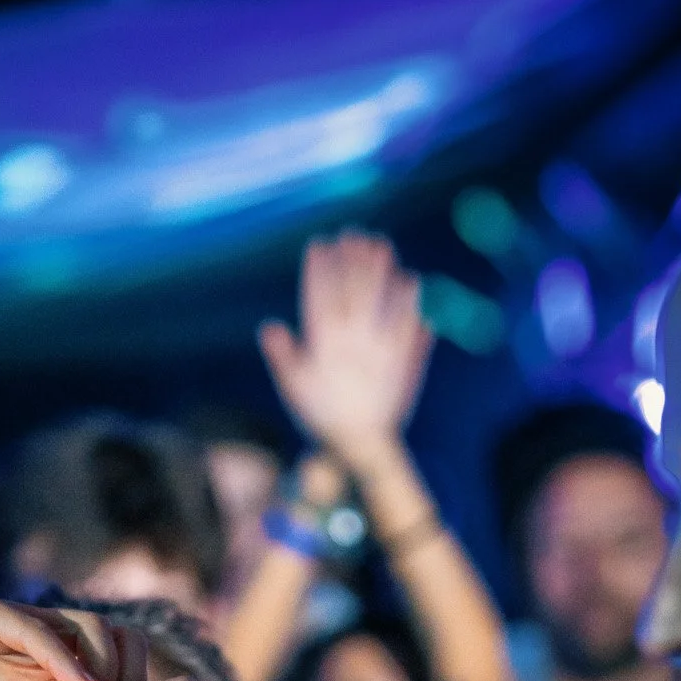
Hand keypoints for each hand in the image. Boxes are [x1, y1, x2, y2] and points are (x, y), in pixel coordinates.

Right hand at [258, 232, 433, 458]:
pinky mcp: (402, 358)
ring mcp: (379, 348)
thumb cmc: (322, 418)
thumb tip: (269, 327)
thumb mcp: (294, 389)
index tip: (320, 244)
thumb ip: (282, 356)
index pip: (319, 298)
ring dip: (380, 271)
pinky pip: (407, 324)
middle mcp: (351, 341)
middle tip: (354, 235)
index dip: (319, 269)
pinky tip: (411, 281)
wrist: (361, 445)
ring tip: (381, 246)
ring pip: (380, 301)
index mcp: (322, 346)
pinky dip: (409, 302)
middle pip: (353, 291)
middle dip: (352, 260)